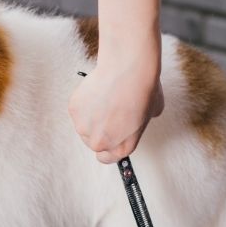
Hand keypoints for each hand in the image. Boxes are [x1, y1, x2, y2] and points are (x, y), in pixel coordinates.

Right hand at [68, 38, 163, 163]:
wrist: (128, 69)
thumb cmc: (143, 89)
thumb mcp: (151, 115)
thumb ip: (137, 125)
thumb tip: (132, 119)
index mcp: (122, 149)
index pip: (106, 158)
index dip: (109, 145)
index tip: (109, 135)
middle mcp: (101, 143)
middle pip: (93, 141)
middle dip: (99, 129)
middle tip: (109, 111)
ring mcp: (84, 127)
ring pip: (84, 125)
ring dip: (91, 115)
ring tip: (104, 98)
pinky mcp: (74, 110)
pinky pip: (78, 109)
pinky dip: (84, 101)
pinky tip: (97, 90)